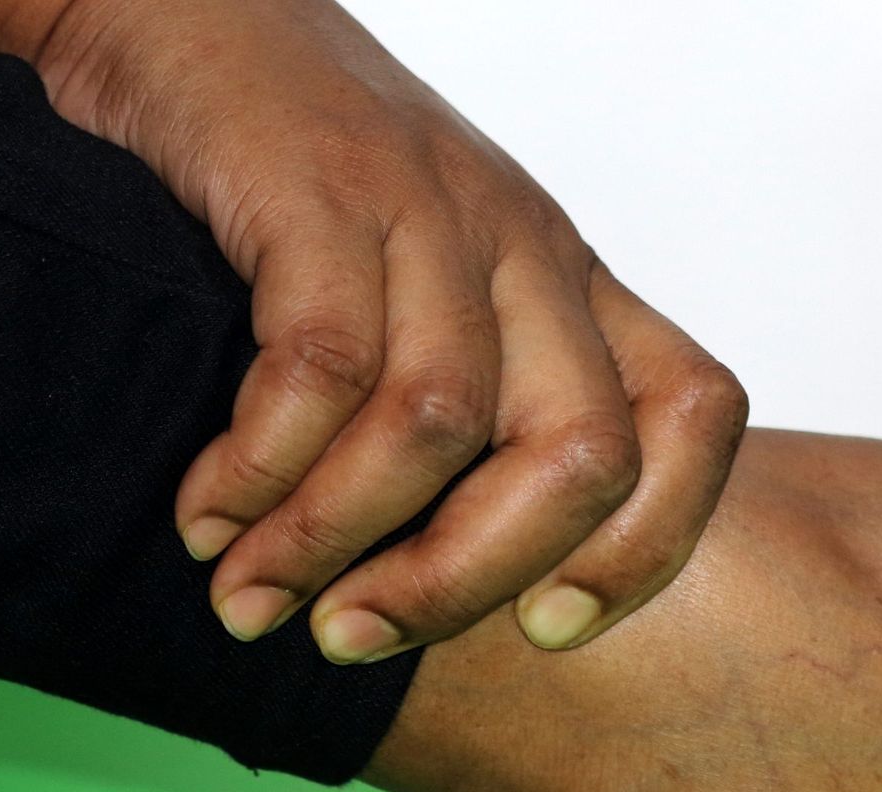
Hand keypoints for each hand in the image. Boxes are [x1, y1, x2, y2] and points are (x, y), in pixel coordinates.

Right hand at [26, 0, 746, 660]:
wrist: (184, 14)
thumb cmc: (304, 189)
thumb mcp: (427, 295)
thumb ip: (463, 416)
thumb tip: (420, 595)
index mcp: (576, 288)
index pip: (697, 413)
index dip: (650, 544)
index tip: (548, 630)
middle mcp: (529, 248)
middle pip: (583, 452)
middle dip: (468, 583)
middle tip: (355, 639)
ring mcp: (434, 207)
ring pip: (441, 423)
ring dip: (334, 542)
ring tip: (253, 599)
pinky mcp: (322, 184)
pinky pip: (321, 366)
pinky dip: (260, 468)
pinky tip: (207, 514)